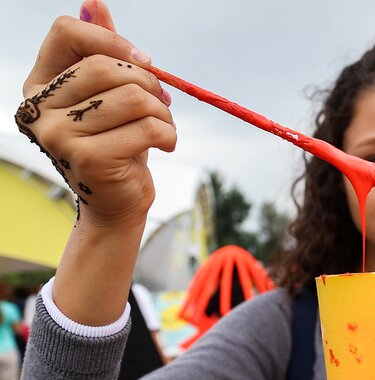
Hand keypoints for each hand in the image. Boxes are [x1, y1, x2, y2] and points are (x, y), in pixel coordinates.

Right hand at [14, 0, 175, 229]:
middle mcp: (39, 108)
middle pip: (105, 66)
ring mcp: (59, 135)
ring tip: (164, 126)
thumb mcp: (110, 94)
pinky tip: (166, 144)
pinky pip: (148, 128)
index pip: (66, 33)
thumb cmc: (117, 141)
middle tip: (163, 101)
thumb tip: (93, 3)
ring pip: (133, 98)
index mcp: (39, 84)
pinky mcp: (89, 159)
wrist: (119, 200)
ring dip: (163, 112)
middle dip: (148, 81)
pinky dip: (169, 134)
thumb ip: (101, 51)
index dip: (112, 40)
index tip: (143, 60)